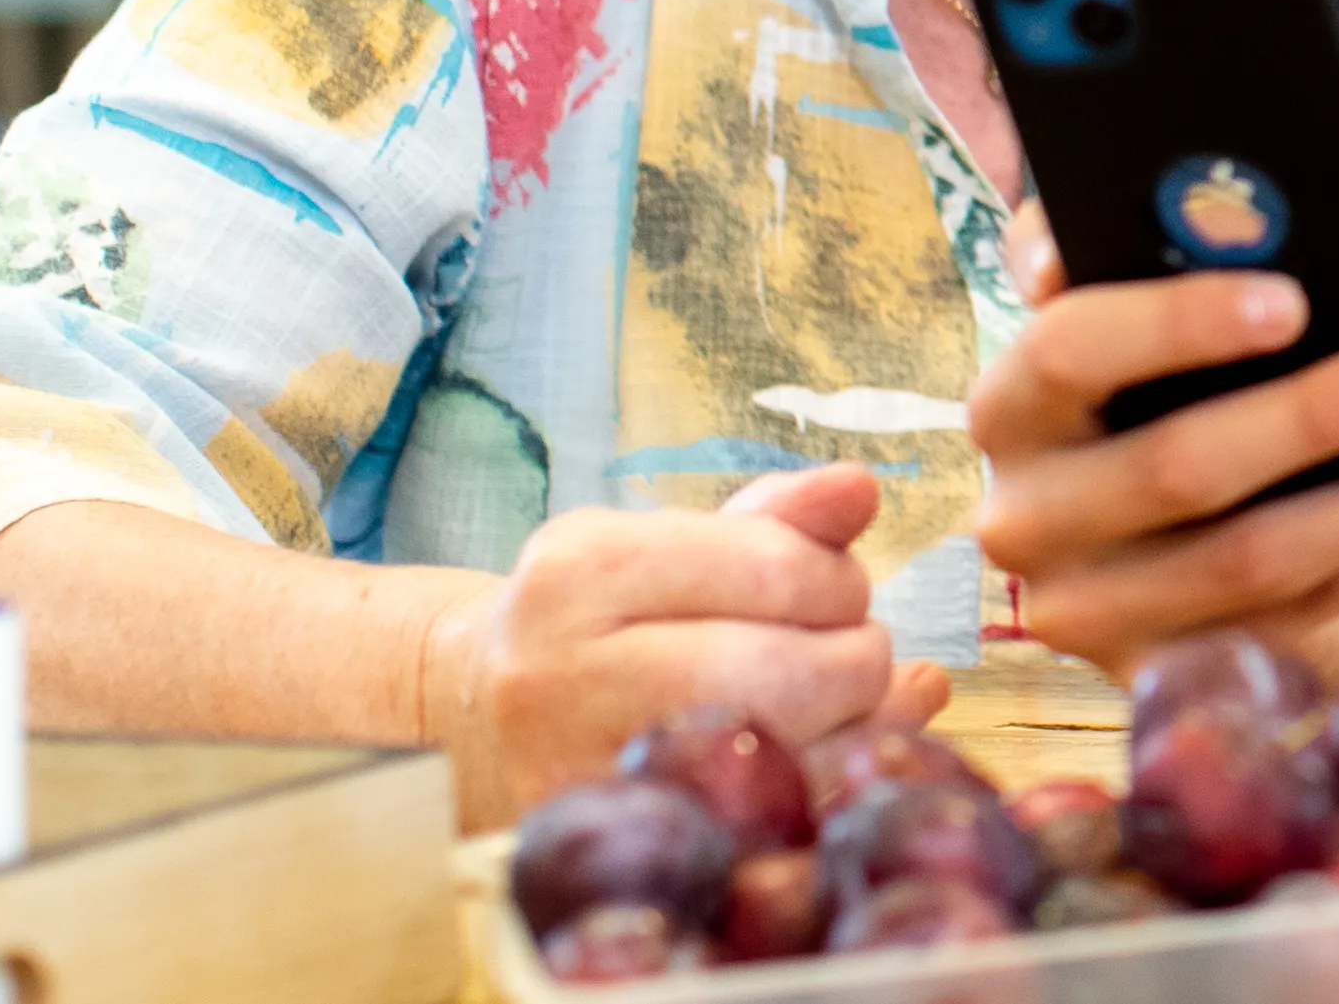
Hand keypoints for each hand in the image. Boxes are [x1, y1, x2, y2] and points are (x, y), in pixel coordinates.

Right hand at [417, 460, 948, 822]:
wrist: (477, 720)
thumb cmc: (601, 620)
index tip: (835, 590)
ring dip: (849, 732)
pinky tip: (816, 766)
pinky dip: (821, 796)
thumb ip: (777, 519)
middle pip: (784, 671)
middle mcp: (559, 672)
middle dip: (853, 661)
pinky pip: (761, 828)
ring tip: (826, 707)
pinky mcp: (608, 851)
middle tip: (845, 654)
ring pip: (783, 759)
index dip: (839, 580)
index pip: (776, 568)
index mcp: (579, 568)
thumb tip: (861, 488)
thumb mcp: (669, 546)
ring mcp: (574, 776)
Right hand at [965, 201, 1338, 670]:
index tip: (1292, 301)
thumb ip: (1118, 236)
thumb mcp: (1112, 296)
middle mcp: (1026, 521)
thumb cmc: (1140, 369)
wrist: (1127, 507)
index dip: (1177, 324)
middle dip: (1309, 417)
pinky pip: (1289, 619)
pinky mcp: (1160, 672)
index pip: (1071, 352)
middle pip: (1177, 470)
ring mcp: (1091, 613)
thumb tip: (1186, 199)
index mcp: (1009, 406)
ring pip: (1247, 566)